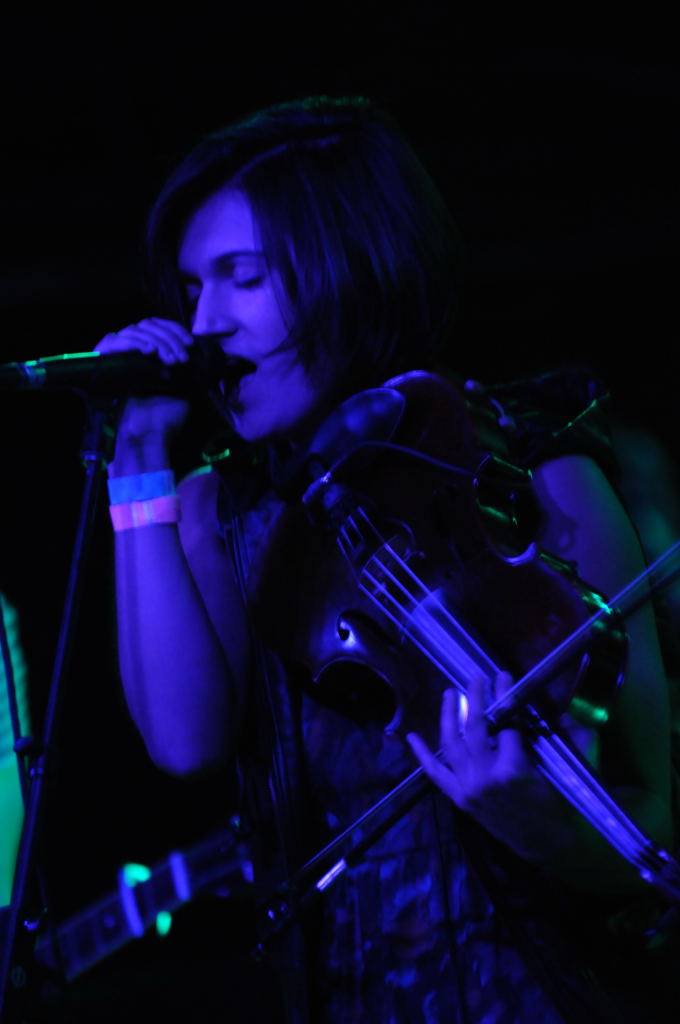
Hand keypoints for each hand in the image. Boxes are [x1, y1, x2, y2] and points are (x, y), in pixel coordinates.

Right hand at [96, 318, 193, 469]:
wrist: (150, 434)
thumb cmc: (168, 413)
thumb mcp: (183, 383)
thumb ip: (183, 363)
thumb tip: (193, 343)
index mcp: (151, 355)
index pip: (157, 326)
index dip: (173, 329)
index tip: (189, 343)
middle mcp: (133, 352)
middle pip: (148, 325)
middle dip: (169, 338)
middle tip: (181, 358)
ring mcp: (118, 356)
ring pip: (134, 331)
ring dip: (157, 342)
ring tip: (169, 360)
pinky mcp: (105, 363)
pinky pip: (115, 342)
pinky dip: (133, 343)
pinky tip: (148, 352)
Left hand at [407, 673, 552, 855]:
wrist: (543, 843)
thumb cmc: (555, 804)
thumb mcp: (556, 768)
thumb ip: (549, 737)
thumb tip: (553, 708)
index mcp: (514, 768)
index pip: (507, 722)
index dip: (505, 696)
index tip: (502, 677)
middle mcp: (486, 775)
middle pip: (475, 727)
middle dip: (475, 698)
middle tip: (476, 678)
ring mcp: (468, 787)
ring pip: (451, 743)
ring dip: (448, 716)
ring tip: (450, 694)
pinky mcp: (459, 798)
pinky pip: (435, 774)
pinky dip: (422, 755)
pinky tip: (412, 737)